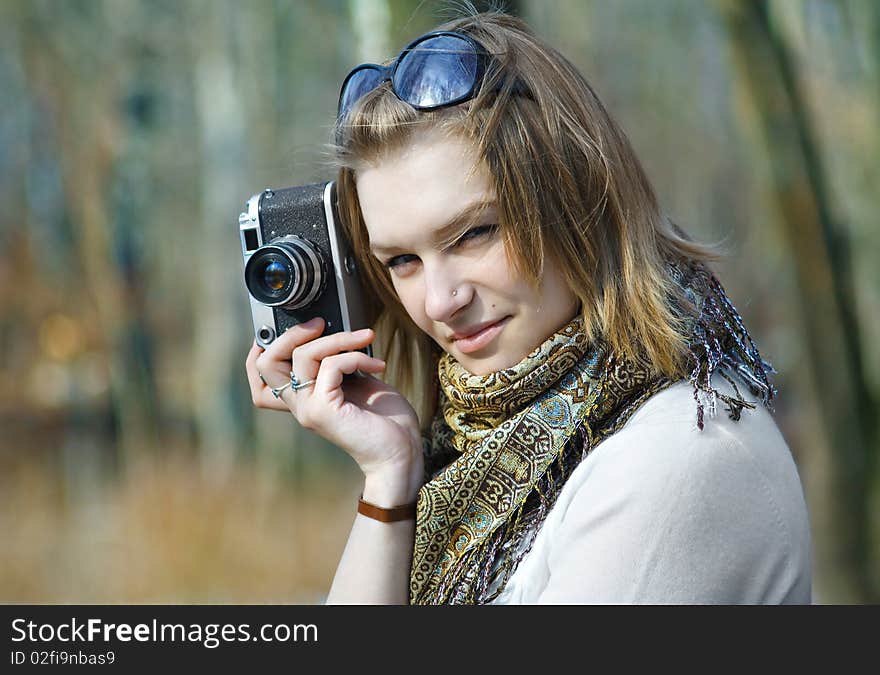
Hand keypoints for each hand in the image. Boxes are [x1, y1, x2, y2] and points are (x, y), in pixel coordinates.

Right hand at [245, 318, 423, 497]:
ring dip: (338, 339)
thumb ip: (336, 362)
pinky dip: (356, 356)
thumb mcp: (355, 381)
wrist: (402, 451)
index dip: (264, 347)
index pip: (261, 374)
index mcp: (304, 397)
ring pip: (302, 356)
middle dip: (292, 334)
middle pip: (267, 363)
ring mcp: (309, 409)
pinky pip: (332, 365)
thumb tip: (331, 332)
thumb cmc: (385, 418)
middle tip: (321, 323)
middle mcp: (300, 405)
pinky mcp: (324, 411)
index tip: (294, 327)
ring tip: (365, 339)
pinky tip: (377, 365)